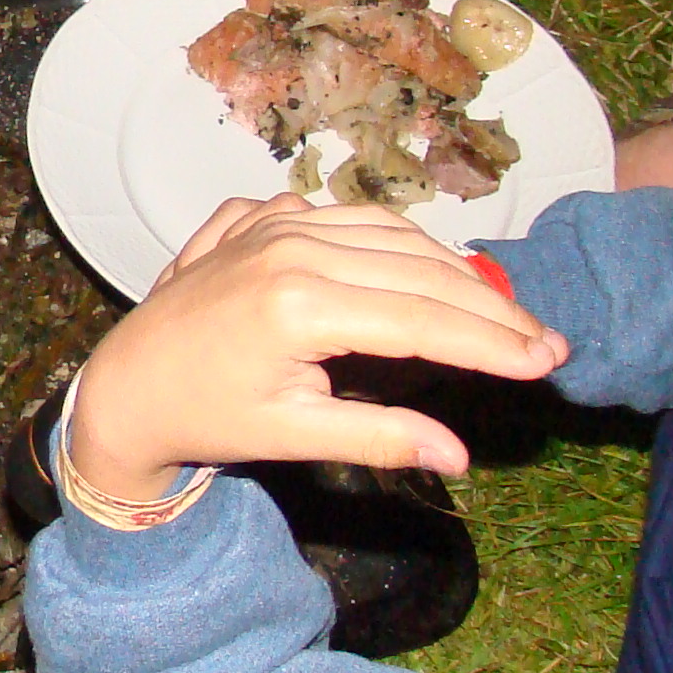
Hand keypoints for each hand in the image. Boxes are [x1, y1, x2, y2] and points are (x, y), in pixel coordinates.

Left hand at [63, 196, 568, 500]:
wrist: (126, 385)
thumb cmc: (205, 416)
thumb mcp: (293, 437)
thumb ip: (381, 438)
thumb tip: (459, 456)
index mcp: (298, 304)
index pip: (424, 319)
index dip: (493, 342)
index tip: (546, 360)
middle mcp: (291, 248)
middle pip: (421, 271)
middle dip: (491, 310)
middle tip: (545, 341)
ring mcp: (274, 223)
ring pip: (393, 234)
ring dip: (452, 270)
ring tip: (501, 311)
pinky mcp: (261, 215)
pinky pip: (350, 216)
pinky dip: (398, 241)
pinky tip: (428, 271)